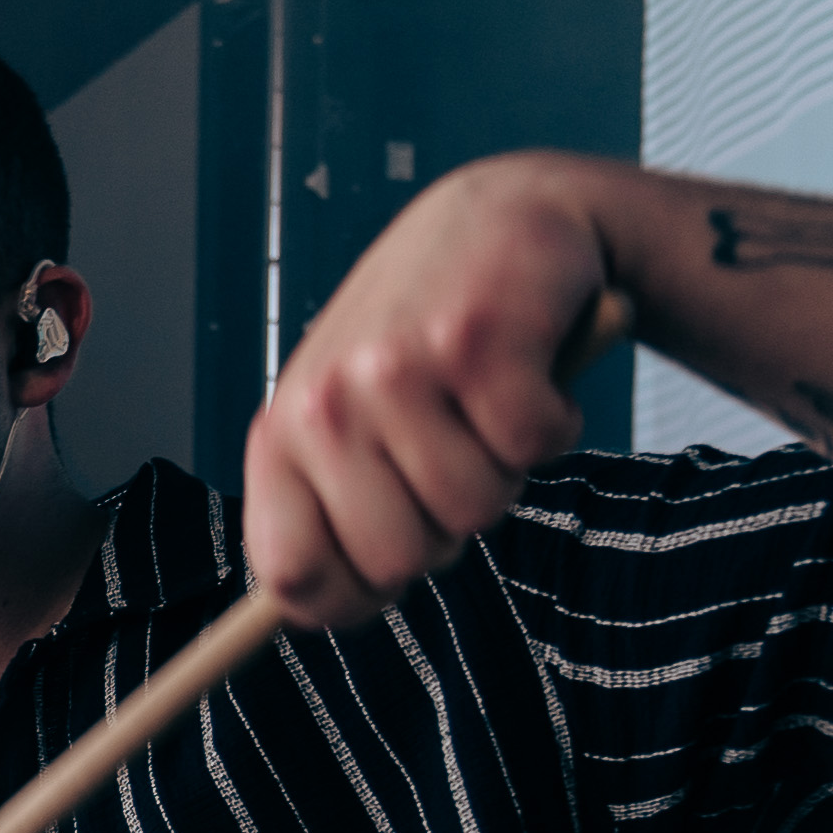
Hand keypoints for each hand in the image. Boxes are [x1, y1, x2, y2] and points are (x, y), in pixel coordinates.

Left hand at [242, 153, 609, 628]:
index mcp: (279, 434)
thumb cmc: (422, 340)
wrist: (501, 216)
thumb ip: (328, 507)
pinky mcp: (477, 340)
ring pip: (475, 510)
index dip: (351, 599)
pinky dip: (553, 421)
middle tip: (452, 451)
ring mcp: (396, 368)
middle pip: (397, 562)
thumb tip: (300, 615)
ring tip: (485, 402)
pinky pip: (534, 448)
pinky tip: (529, 369)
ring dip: (504, 468)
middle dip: (444, 526)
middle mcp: (323, 402)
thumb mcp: (349, 416)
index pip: (290, 578)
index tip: (386, 575)